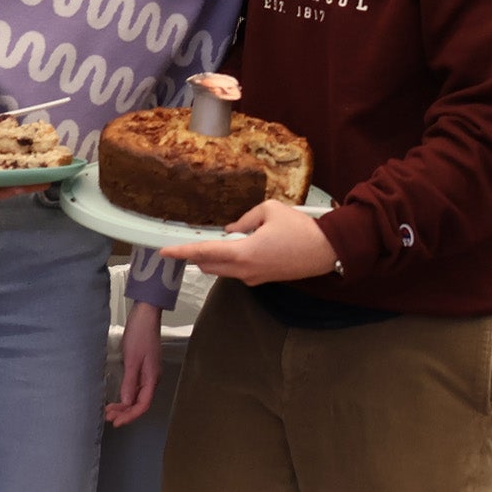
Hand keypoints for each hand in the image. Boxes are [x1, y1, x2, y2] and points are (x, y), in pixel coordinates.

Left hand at [106, 300, 162, 425]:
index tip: (116, 422)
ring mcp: (148, 373)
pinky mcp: (143, 367)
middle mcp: (152, 378)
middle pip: (140, 402)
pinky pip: (135, 387)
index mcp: (152, 377)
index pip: (143, 404)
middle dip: (125, 412)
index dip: (130, 416)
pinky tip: (117, 397)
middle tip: (107, 417)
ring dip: (124, 405)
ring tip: (109, 410)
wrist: (146, 315)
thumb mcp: (132, 359)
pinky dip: (125, 395)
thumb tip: (126, 401)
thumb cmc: (140, 334)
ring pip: (137, 396)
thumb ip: (130, 381)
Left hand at [162, 199, 338, 284]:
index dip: (182, 252)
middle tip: (191, 242)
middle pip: (209, 266)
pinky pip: (238, 271)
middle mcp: (244, 270)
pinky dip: (232, 261)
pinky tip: (242, 247)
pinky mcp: (263, 280)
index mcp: (243, 253)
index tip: (164, 252)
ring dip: (216, 258)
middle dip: (198, 255)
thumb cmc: (300, 230)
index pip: (205, 253)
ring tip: (221, 241)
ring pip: (223, 270)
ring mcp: (253, 278)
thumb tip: (232, 229)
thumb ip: (245, 218)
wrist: (327, 251)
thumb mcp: (270, 211)